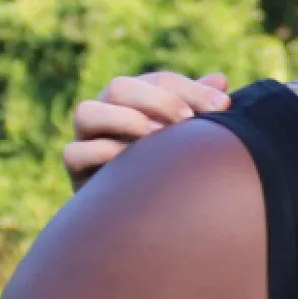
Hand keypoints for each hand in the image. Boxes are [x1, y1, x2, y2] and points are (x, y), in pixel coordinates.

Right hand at [64, 70, 231, 188]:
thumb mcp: (187, 139)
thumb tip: (220, 81)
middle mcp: (107, 112)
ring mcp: (86, 138)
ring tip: (155, 136)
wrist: (140, 217)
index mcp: (136, 99)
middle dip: (157, 100)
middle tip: (186, 121)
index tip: (222, 106)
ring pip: (86, 112)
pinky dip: (103, 152)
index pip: (159, 81)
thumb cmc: (170, 169)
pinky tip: (133, 163)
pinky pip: (75, 152)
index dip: (190, 89)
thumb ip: (200, 109)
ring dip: (123, 119)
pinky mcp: (75, 168)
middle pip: (119, 87)